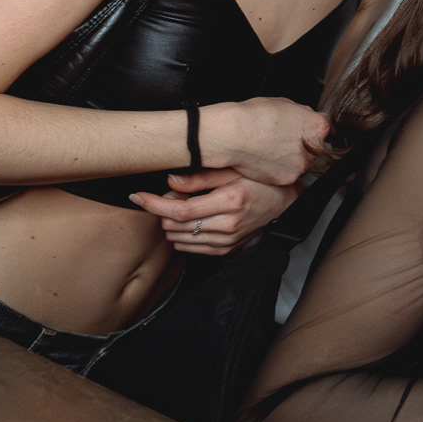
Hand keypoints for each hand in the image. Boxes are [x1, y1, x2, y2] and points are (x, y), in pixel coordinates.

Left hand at [131, 168, 300, 254]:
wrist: (285, 204)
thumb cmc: (260, 182)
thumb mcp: (234, 170)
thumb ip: (201, 177)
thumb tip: (170, 180)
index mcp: (230, 201)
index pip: (180, 209)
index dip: (154, 203)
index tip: (137, 196)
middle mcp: (228, 225)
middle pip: (175, 226)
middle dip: (163, 210)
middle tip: (170, 194)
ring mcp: (226, 242)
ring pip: (179, 239)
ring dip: (171, 223)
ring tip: (181, 206)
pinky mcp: (225, 251)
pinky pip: (190, 248)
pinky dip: (181, 235)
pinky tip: (188, 221)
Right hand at [202, 97, 328, 186]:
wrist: (233, 135)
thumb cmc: (254, 116)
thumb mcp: (284, 103)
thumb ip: (302, 114)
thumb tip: (307, 117)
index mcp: (317, 126)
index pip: (325, 130)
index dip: (311, 131)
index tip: (303, 132)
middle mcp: (314, 147)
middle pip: (313, 149)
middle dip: (301, 146)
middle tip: (281, 140)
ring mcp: (301, 165)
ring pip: (300, 163)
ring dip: (289, 159)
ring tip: (269, 149)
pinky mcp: (287, 179)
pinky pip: (286, 175)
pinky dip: (277, 170)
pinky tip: (264, 159)